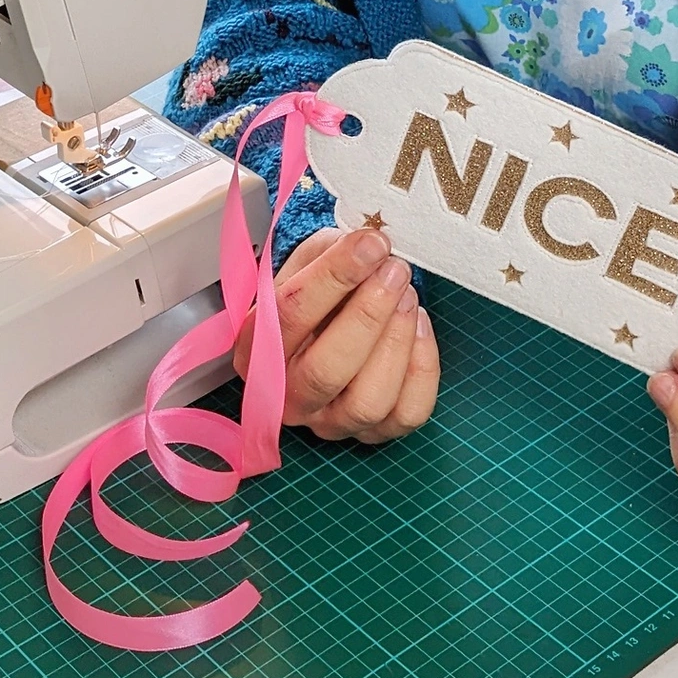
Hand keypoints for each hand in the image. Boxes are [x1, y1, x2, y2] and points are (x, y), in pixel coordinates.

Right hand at [233, 227, 439, 443]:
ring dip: (396, 341)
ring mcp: (331, 422)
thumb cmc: (318, 289)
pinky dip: (422, 367)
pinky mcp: (374, 433)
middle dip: (368, 315)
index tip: (371, 243)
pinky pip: (406, 413)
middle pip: (325, 371)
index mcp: (256, 349)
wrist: (329, 316)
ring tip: (408, 295)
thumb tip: (372, 244)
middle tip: (395, 270)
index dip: (333, 277)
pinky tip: (418, 324)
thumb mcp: (311, 259)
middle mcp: (287, 397)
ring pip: (367, 401)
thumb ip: (333, 250)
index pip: (288, 318)